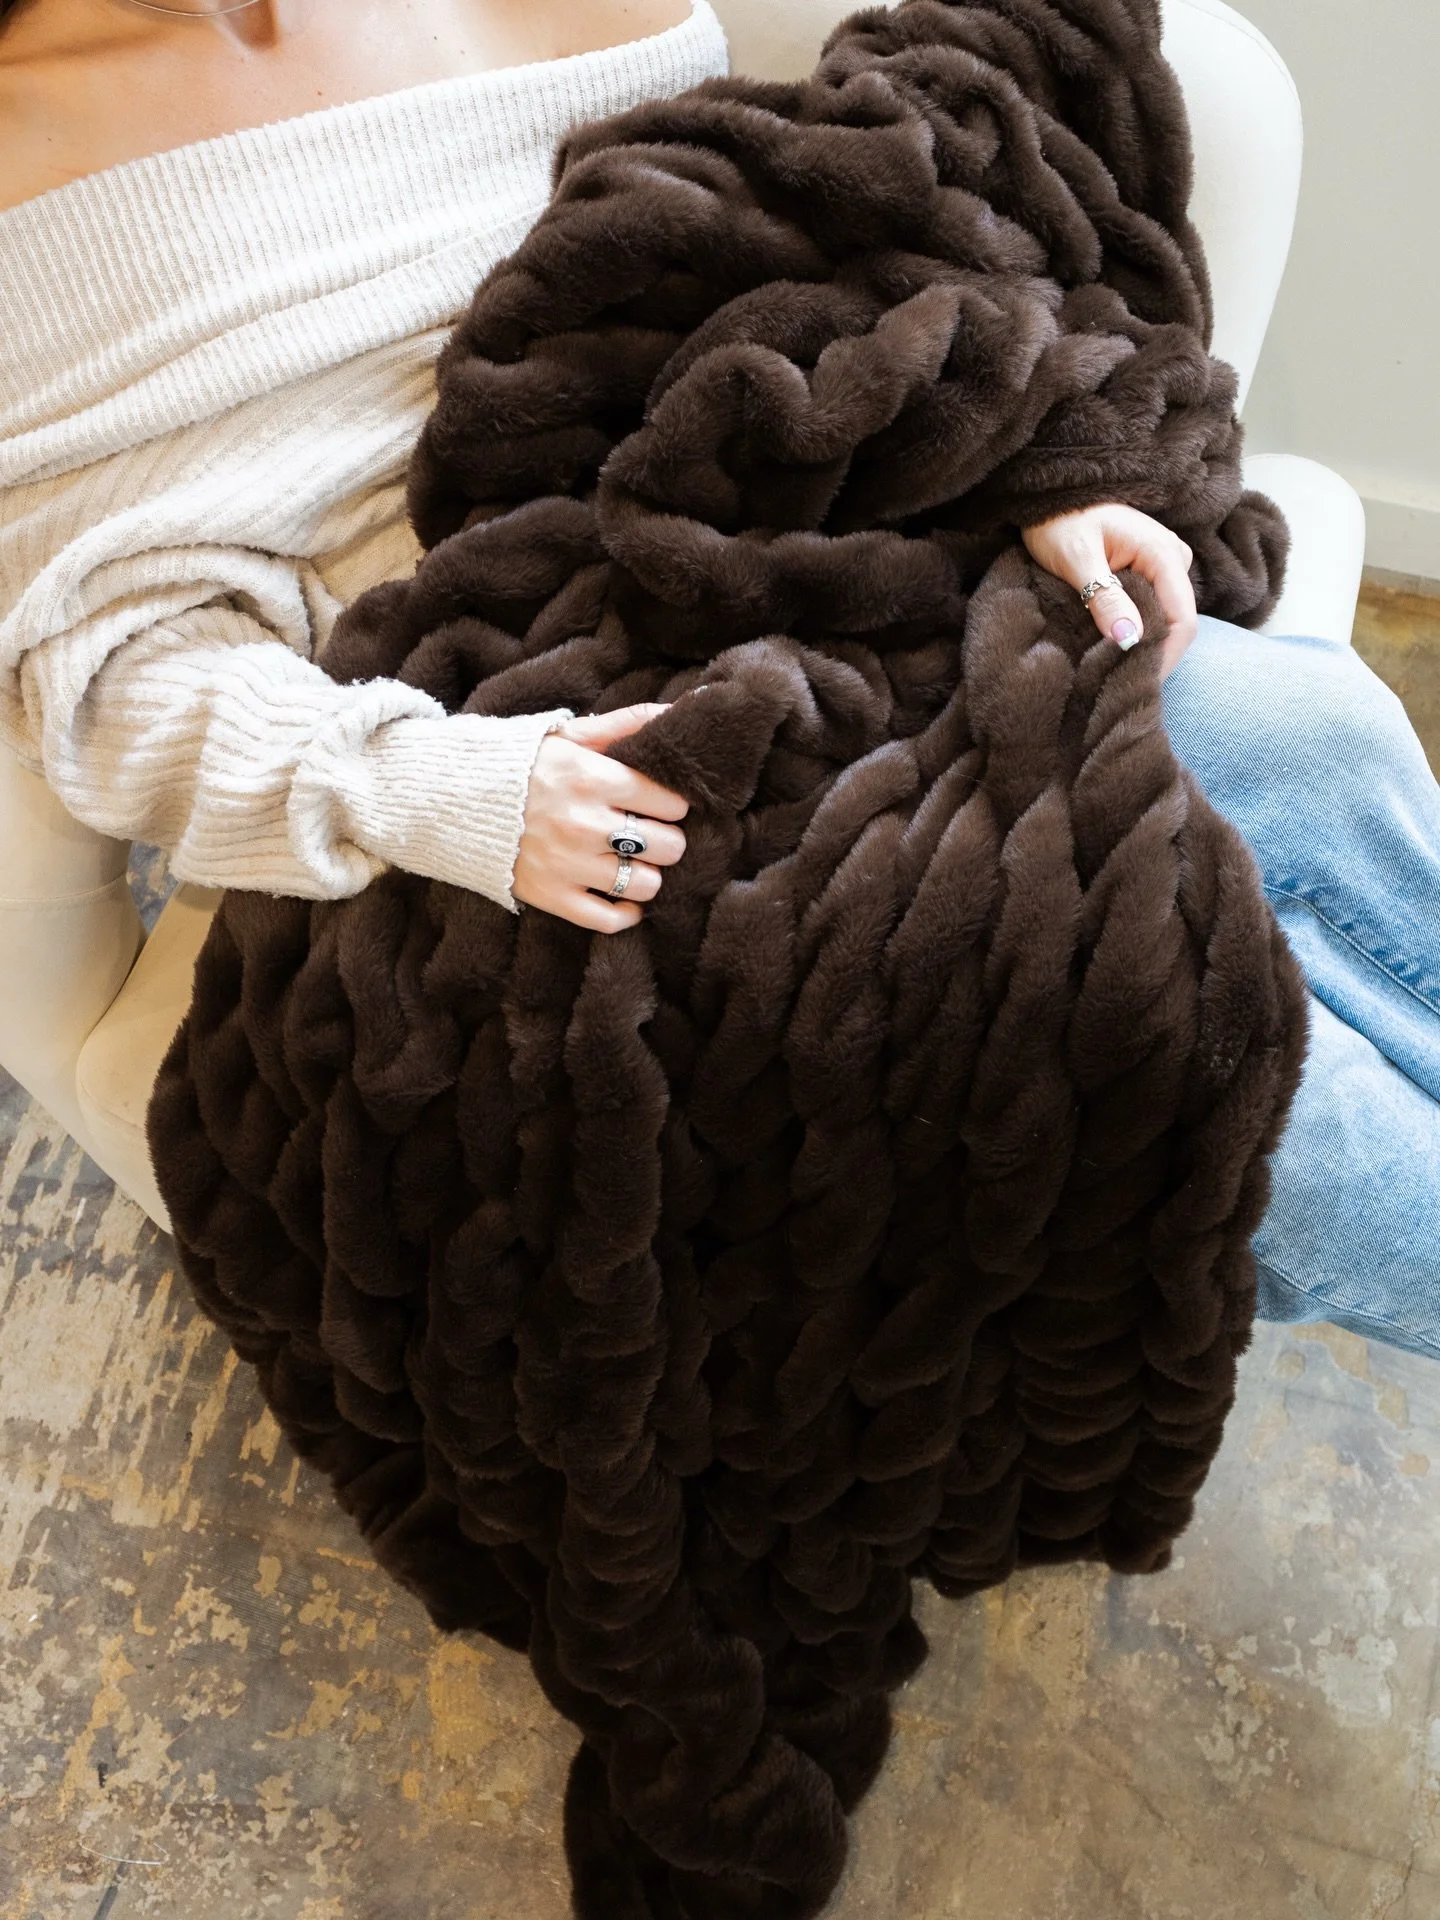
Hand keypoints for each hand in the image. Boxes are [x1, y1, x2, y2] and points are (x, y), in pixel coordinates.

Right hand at [513, 704, 688, 930]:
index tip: (660, 803)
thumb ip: (626, 723)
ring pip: (646, 885)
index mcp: (591, 779)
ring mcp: (568, 864)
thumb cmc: (521, 763)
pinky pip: (610, 920)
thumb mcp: (570, 734)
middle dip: (666, 839)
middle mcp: (584, 824)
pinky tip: (621, 895)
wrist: (452, 799)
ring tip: (632, 861)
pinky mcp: (551, 896)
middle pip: (668, 847)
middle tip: (650, 833)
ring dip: (647, 874)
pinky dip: (625, 913)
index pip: (670, 802)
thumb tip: (677, 711)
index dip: (672, 803)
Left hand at [1021, 502, 1198, 678]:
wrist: (1048, 499)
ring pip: (1164, 620)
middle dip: (1151, 656)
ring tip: (1110, 669)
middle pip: (1176, 624)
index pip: (1182, 621)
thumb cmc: (1059, 521)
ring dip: (1141, 646)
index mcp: (1163, 554)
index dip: (1163, 658)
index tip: (1134, 686)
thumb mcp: (1077, 559)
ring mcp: (1163, 566)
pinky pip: (1151, 610)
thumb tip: (1128, 639)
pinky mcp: (1148, 573)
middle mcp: (1173, 559)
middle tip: (1115, 683)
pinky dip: (1134, 631)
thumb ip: (1104, 598)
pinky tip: (1111, 648)